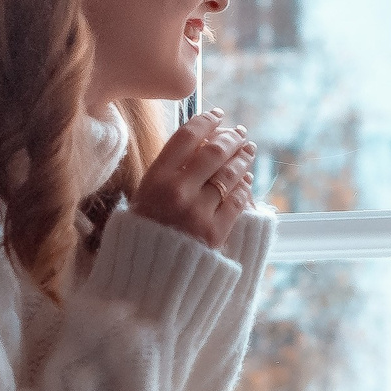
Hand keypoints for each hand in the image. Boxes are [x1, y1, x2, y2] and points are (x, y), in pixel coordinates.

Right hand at [130, 109, 256, 247]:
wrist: (147, 275)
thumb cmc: (143, 233)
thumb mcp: (144, 196)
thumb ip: (167, 171)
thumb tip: (197, 143)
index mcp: (156, 179)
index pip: (186, 138)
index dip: (205, 121)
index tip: (216, 115)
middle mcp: (178, 192)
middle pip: (213, 152)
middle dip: (230, 138)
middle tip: (239, 132)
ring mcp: (198, 212)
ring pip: (229, 175)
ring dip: (242, 158)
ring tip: (248, 150)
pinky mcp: (215, 231)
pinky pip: (236, 201)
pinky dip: (244, 186)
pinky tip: (246, 179)